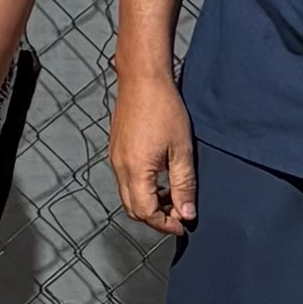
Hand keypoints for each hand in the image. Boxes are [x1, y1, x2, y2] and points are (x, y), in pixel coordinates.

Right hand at [108, 56, 197, 237]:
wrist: (142, 79)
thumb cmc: (164, 108)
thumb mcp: (182, 150)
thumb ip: (184, 185)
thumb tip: (187, 214)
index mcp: (136, 170)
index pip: (146, 212)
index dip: (164, 224)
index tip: (182, 224)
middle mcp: (120, 168)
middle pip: (133, 209)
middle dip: (155, 218)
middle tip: (178, 214)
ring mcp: (115, 158)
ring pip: (127, 195)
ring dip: (148, 203)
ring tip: (172, 195)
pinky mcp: (115, 150)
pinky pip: (124, 180)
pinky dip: (141, 188)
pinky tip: (159, 178)